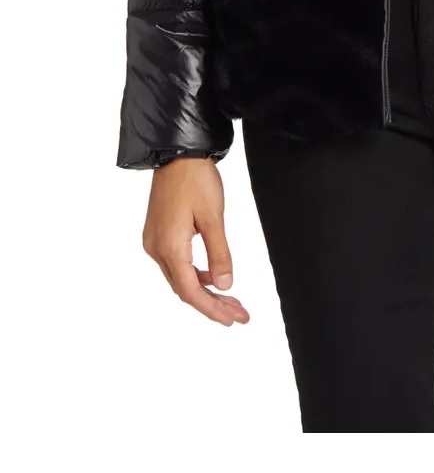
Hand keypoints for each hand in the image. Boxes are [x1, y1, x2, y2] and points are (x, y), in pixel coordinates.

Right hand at [142, 157, 249, 325]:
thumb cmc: (195, 179)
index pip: (190, 291)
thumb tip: (226, 285)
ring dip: (206, 290)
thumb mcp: (214, 217)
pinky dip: (196, 274)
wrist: (177, 153)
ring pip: (180, 277)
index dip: (211, 309)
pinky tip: (215, 276)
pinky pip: (177, 264)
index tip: (232, 319)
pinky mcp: (159, 234)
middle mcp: (156, 249)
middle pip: (185, 288)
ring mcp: (155, 242)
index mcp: (170, 247)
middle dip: (212, 304)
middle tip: (239, 314)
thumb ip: (220, 253)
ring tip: (232, 300)